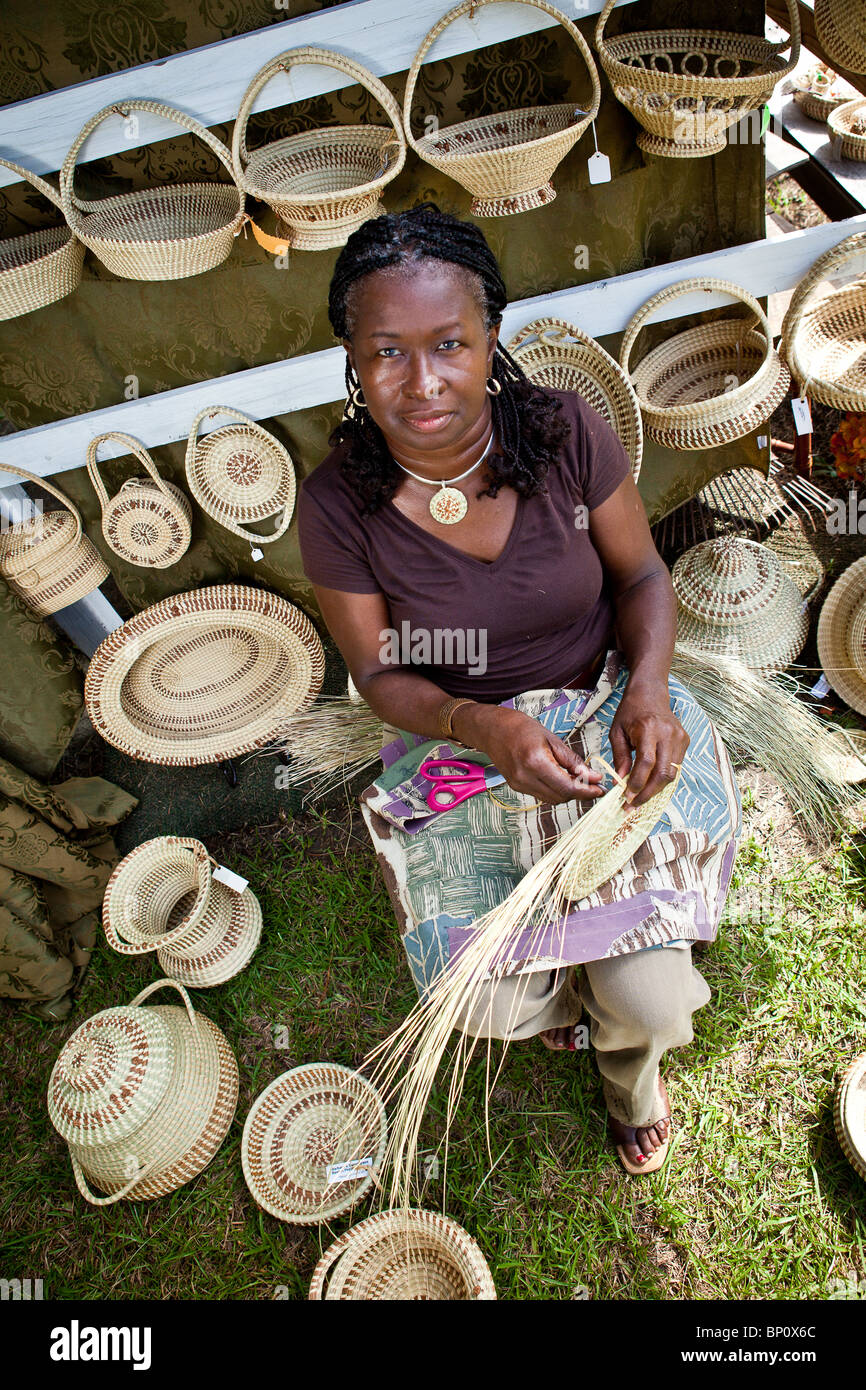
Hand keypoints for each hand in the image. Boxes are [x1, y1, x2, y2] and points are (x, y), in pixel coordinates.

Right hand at [453, 703, 603, 805]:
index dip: (586, 791)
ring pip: (552, 799)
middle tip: (593, 784)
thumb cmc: (520, 727)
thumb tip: (592, 776)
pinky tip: (561, 779)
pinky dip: (555, 790)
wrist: (491, 729)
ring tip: (579, 780)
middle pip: (561, 797)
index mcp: (536, 762)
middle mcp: (525, 777)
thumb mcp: (552, 738)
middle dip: (580, 793)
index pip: (567, 787)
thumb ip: (572, 760)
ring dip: (568, 793)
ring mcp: (519, 784)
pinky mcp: (516, 786)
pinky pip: (542, 794)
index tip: (600, 789)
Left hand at [608, 677, 688, 807]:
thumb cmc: (630, 712)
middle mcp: (668, 733)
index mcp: (648, 728)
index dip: (637, 783)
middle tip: (633, 805)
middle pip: (663, 773)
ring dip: (656, 789)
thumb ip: (620, 757)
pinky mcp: (685, 741)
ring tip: (640, 798)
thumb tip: (620, 782)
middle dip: (648, 793)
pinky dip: (663, 778)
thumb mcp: (617, 732)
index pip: (646, 763)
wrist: (651, 693)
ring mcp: (680, 737)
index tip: (626, 796)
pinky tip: (650, 783)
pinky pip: (676, 767)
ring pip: (672, 774)